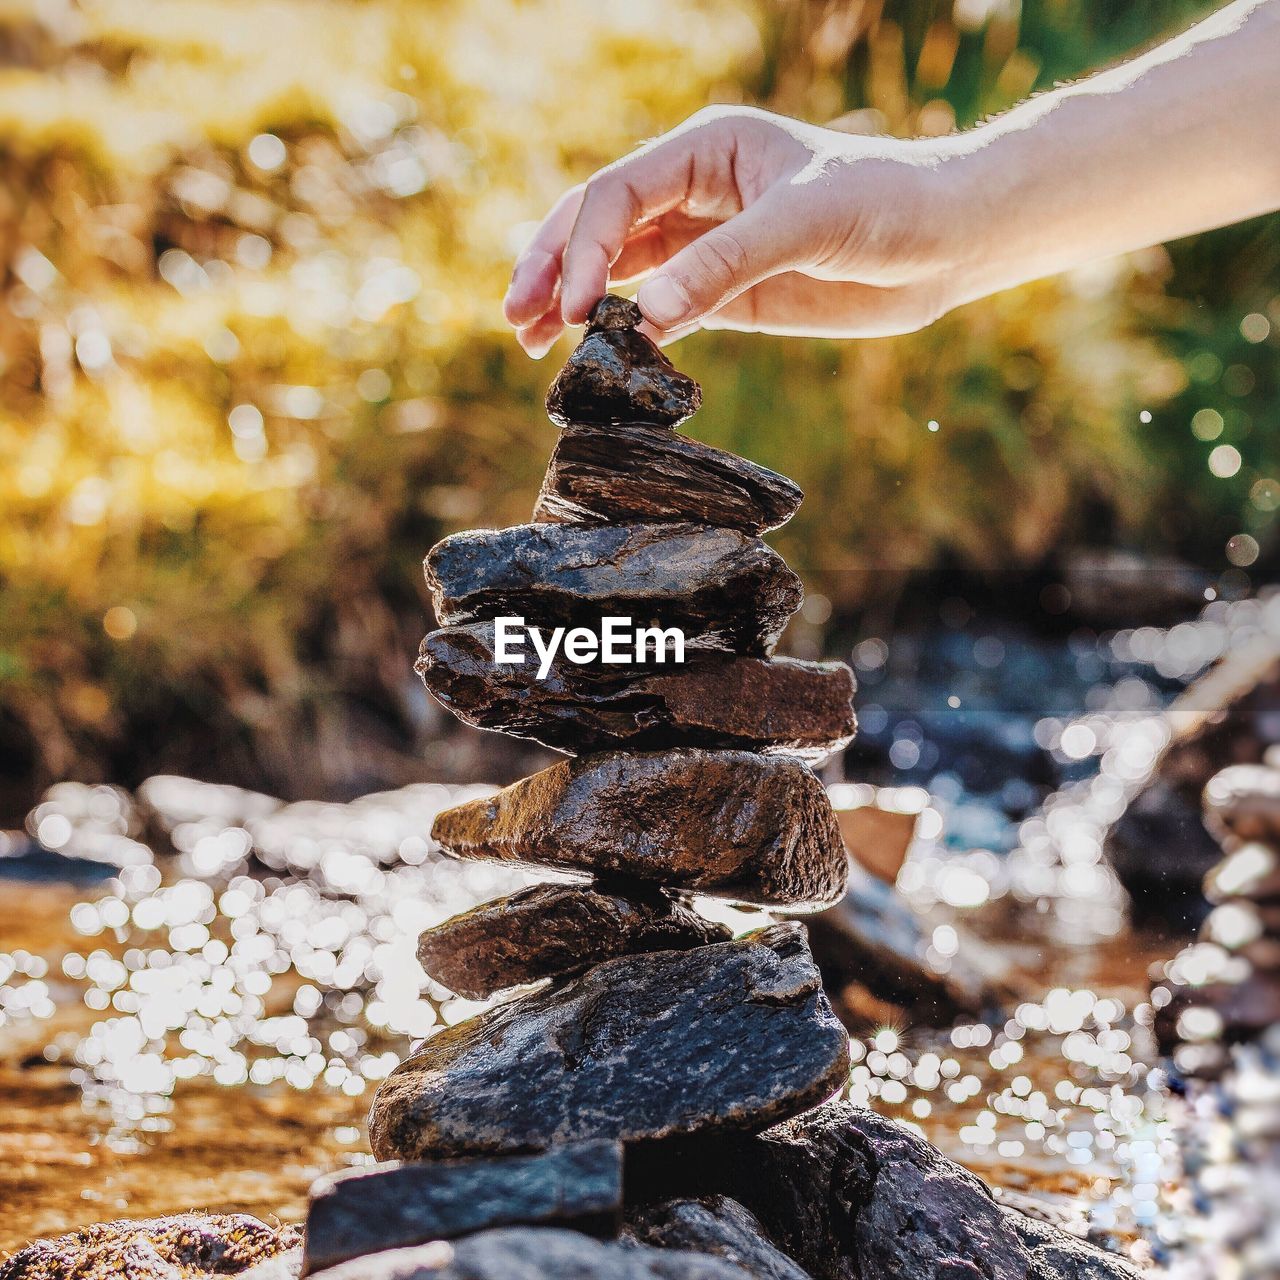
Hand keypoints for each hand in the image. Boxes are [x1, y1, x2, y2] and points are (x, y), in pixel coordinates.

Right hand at [503, 106, 975, 355]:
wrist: (946, 244)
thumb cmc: (889, 205)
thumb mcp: (807, 224)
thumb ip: (724, 267)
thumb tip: (646, 321)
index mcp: (706, 149)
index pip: (617, 193)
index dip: (583, 248)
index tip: (574, 309)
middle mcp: (696, 192)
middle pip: (599, 226)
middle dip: (553, 269)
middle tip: (516, 322)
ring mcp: (706, 244)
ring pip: (619, 269)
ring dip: (575, 303)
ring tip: (532, 344)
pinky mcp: (724, 291)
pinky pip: (658, 308)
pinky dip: (625, 331)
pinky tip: (597, 356)